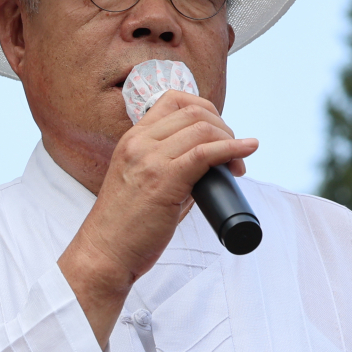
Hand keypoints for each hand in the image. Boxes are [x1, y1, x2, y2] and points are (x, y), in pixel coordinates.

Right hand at [58, 89, 257, 345]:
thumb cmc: (125, 225)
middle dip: (224, 127)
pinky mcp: (163, 180)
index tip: (218, 133)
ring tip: (237, 166)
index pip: (173, 100)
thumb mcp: (142, 182)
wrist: (105, 252)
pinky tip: (246, 153)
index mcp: (131, 140)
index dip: (205, 109)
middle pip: (194, 111)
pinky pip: (206, 153)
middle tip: (234, 155)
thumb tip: (211, 162)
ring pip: (203, 129)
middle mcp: (138, 143)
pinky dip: (232, 149)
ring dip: (231, 141)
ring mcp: (149, 160)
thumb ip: (171, 166)